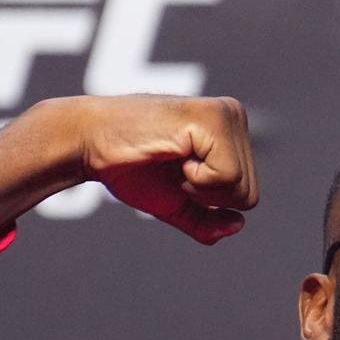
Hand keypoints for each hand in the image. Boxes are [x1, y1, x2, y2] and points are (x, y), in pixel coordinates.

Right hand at [0, 94, 258, 247]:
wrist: (89, 143)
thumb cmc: (130, 167)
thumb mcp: (176, 202)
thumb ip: (207, 220)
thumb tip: (238, 225)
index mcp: (231, 131)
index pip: (247, 196)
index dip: (209, 202)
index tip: (178, 175)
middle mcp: (234, 115)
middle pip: (249, 195)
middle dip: (207, 198)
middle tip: (173, 168)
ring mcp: (225, 114)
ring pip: (241, 188)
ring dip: (200, 189)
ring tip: (173, 160)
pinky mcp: (211, 118)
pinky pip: (227, 176)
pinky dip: (197, 181)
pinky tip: (174, 155)